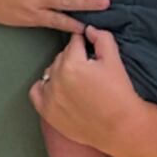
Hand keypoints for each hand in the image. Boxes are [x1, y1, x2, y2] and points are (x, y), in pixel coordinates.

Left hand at [30, 25, 136, 143]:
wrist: (120, 127)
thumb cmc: (119, 93)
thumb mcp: (114, 60)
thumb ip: (102, 38)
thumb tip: (88, 29)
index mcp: (72, 63)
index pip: (74, 42)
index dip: (84, 44)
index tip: (91, 52)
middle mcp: (56, 77)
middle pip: (62, 57)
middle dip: (73, 58)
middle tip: (88, 70)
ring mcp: (49, 96)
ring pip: (50, 72)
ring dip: (60, 72)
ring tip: (76, 81)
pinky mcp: (46, 111)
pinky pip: (37, 91)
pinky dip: (44, 87)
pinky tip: (56, 88)